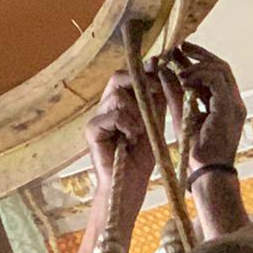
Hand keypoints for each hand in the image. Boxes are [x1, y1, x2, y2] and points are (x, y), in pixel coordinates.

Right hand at [85, 69, 162, 187]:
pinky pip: (113, 115)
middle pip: (117, 78)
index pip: (127, 76)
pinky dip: (127, 124)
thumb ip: (156, 99)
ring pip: (117, 97)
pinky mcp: (92, 130)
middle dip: (138, 81)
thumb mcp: (154, 122)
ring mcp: (97, 117)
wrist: (130, 186)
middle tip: (155, 91)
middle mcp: (106, 106)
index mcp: (120, 103)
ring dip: (136, 111)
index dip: (143, 70)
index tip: (159, 66)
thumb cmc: (141, 157)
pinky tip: (132, 138)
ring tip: (140, 131)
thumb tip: (160, 71)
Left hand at [160, 42, 245, 168]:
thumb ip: (175, 92)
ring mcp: (235, 105)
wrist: (205, 173)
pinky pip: (216, 80)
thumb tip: (163, 70)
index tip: (180, 51)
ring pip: (221, 69)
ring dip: (197, 64)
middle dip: (200, 54)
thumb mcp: (182, 113)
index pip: (217, 73)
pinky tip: (184, 78)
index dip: (199, 60)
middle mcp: (235, 103)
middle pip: (221, 66)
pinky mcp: (229, 109)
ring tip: (179, 67)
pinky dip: (199, 75)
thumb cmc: (195, 151)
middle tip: (179, 46)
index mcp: (226, 105)